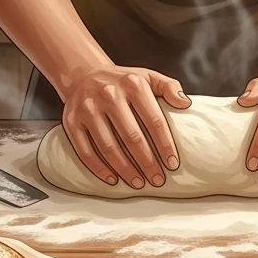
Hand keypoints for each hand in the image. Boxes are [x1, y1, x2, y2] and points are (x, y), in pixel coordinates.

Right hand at [61, 66, 189, 188]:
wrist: (83, 74)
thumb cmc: (122, 82)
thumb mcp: (148, 76)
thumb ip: (169, 87)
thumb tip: (185, 104)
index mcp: (132, 84)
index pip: (154, 120)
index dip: (165, 145)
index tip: (172, 164)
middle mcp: (109, 95)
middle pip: (132, 137)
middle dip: (147, 163)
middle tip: (157, 180)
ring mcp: (88, 109)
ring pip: (108, 147)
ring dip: (125, 169)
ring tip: (138, 183)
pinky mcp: (72, 122)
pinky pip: (85, 151)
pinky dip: (99, 169)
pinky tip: (112, 179)